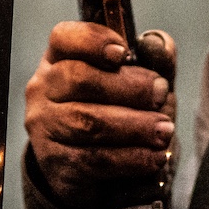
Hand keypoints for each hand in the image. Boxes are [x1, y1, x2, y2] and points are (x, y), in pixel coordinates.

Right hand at [25, 21, 176, 208]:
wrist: (98, 171)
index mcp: (59, 58)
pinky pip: (93, 160)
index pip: (64, 38)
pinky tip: (154, 156)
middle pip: (79, 79)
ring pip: (87, 122)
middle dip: (128, 87)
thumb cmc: (119, 112)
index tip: (123, 52)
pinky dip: (130, 158)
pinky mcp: (54, 164)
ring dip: (134, 126)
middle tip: (161, 94)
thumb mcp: (138, 83)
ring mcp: (44, 128)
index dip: (93, 41)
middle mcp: (43, 89)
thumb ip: (153, 60)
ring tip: (164, 130)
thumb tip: (159, 44)